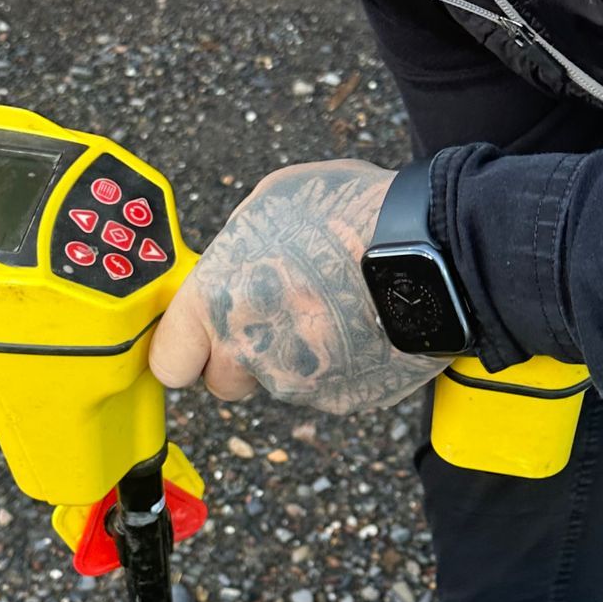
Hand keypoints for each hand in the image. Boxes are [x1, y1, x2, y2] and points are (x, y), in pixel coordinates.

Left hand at [149, 160, 448, 418]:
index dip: (183, 350)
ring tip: (331, 306)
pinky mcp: (345, 399)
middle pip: (224, 382)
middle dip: (241, 358)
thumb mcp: (271, 203)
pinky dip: (339, 365)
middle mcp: (250, 351)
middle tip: (274, 316)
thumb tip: (229, 263)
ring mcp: (300, 382)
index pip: (169, 362)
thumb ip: (235, 247)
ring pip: (280, 384)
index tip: (195, 340)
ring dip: (294, 358)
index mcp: (216, 302)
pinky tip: (361, 322)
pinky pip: (329, 388)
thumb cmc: (351, 213)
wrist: (433, 249)